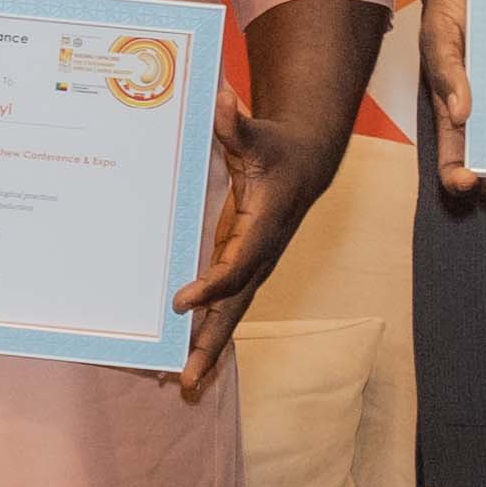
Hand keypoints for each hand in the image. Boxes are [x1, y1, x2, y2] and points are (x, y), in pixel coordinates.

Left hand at [173, 0, 387, 392]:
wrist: (304, 162)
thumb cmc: (276, 147)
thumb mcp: (255, 132)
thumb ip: (235, 120)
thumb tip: (220, 99)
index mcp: (263, 228)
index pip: (236, 265)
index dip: (211, 284)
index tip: (181, 302)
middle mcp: (260, 256)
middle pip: (234, 308)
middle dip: (211, 344)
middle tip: (187, 380)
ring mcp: (251, 266)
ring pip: (230, 315)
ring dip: (208, 351)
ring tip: (185, 387)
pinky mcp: (242, 267)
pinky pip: (224, 307)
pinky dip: (208, 334)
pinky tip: (189, 360)